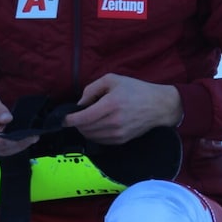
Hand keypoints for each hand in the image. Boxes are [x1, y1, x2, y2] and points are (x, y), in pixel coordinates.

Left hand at [63, 74, 182, 143]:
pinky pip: (100, 141)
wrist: (158, 106)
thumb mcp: (112, 80)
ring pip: (91, 136)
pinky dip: (94, 134)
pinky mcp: (121, 141)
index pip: (83, 118)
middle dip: (76, 123)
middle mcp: (113, 122)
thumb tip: (80, 104)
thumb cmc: (135, 90)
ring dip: (84, 129)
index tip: (63, 118)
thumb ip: (92, 89)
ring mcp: (118, 134)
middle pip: (85, 128)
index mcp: (110, 105)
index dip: (69, 120)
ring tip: (88, 119)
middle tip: (77, 116)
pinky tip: (97, 126)